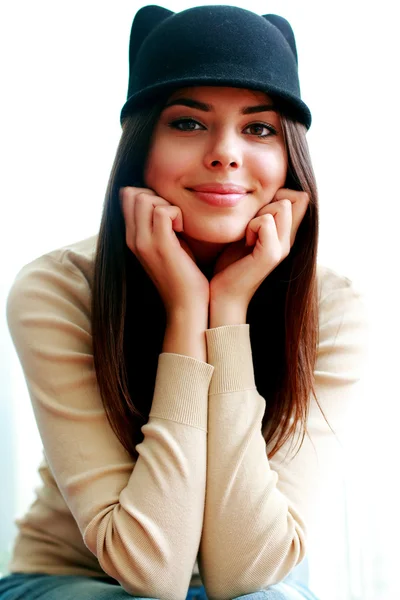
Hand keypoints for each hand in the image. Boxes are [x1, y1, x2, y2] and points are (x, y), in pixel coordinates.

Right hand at [120, 187, 209, 318]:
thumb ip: (162, 227)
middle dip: (157, 196)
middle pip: (132, 193)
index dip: (149, 195)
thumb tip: (168, 205)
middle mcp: (133, 239)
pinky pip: (162, 211)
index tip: (167, 213)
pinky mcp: (160, 246)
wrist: (186, 306)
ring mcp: (144, 242)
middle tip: (174, 217)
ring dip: (167, 204)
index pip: (127, 197)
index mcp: (132, 238)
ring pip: (145, 198)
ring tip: (178, 225)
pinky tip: (183, 229)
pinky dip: (177, 213)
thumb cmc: (184, 277)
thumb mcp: (167, 247)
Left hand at [209, 189, 309, 323]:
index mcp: (285, 234)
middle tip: (251, 225)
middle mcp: (289, 240)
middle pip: (296, 197)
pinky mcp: (271, 255)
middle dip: (269, 202)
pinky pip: (266, 222)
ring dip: (258, 214)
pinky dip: (251, 226)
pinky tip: (245, 242)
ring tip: (248, 234)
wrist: (223, 295)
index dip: (282, 193)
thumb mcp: (247, 233)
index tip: (258, 213)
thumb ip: (258, 216)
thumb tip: (259, 192)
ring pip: (282, 205)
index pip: (302, 197)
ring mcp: (283, 248)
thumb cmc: (229, 264)